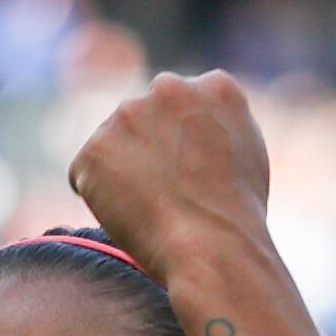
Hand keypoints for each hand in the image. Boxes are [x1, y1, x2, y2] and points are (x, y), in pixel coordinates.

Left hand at [69, 71, 271, 282]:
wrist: (212, 248)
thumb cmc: (238, 219)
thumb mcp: (249, 156)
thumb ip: (221, 129)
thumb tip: (200, 131)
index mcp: (215, 87)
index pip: (184, 106)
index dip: (182, 146)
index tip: (188, 176)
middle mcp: (169, 88)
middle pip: (144, 117)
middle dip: (147, 150)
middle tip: (164, 196)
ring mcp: (129, 114)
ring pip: (112, 144)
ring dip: (121, 173)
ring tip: (149, 212)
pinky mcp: (97, 147)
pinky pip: (85, 174)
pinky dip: (96, 197)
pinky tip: (126, 219)